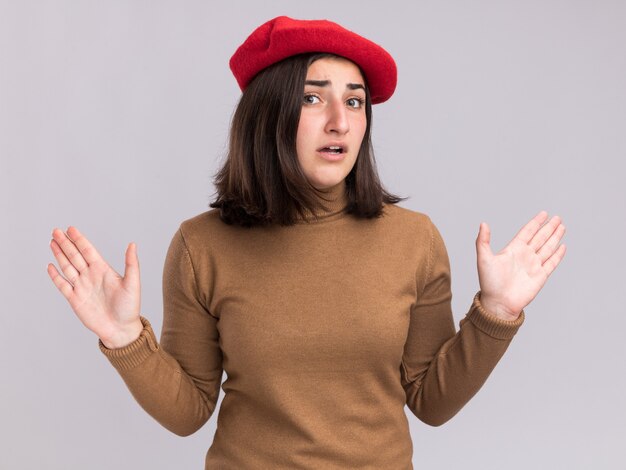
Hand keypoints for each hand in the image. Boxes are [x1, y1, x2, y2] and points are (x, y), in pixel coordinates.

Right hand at [47, 226, 143, 348]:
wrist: (120, 329)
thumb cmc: (130, 307)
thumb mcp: (133, 283)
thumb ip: (131, 264)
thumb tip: (133, 244)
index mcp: (103, 270)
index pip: (88, 251)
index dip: (79, 239)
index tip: (71, 228)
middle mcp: (91, 276)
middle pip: (75, 256)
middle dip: (65, 243)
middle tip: (56, 231)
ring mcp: (82, 287)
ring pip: (67, 267)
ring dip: (59, 255)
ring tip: (52, 242)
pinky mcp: (75, 299)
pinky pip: (63, 285)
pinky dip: (55, 276)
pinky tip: (51, 266)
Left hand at [475, 211, 566, 320]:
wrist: (499, 303)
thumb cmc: (489, 283)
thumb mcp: (484, 259)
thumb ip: (483, 241)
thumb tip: (483, 223)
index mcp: (513, 249)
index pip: (527, 232)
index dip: (535, 222)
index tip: (544, 213)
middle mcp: (525, 256)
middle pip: (540, 237)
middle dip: (548, 227)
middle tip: (557, 217)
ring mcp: (534, 265)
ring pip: (547, 247)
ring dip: (555, 237)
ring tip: (562, 226)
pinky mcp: (541, 276)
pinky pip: (552, 262)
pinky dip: (558, 255)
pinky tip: (562, 246)